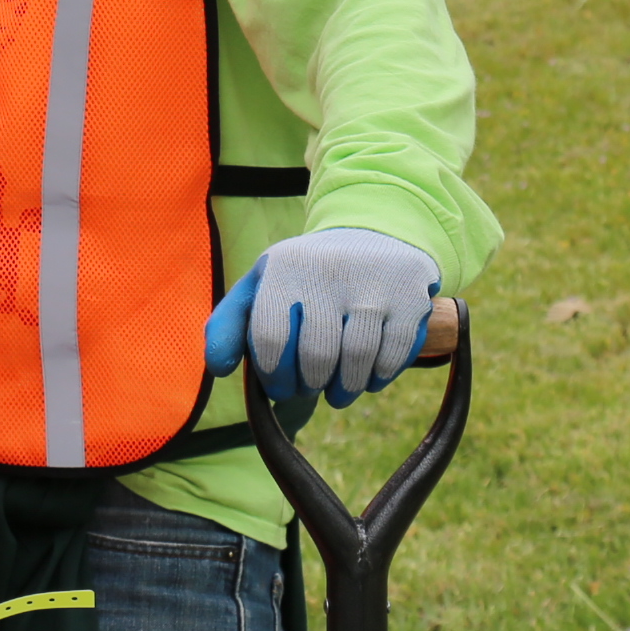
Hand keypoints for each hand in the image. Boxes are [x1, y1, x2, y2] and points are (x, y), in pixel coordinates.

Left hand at [204, 229, 440, 407]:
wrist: (374, 237)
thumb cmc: (306, 275)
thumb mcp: (262, 284)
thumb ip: (230, 323)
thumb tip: (219, 368)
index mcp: (285, 268)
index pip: (270, 338)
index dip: (273, 374)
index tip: (279, 386)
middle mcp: (329, 271)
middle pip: (316, 355)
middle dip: (309, 385)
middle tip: (310, 389)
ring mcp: (374, 284)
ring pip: (357, 359)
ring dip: (345, 389)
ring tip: (337, 394)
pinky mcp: (410, 297)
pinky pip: (393, 355)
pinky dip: (378, 377)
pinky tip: (368, 379)